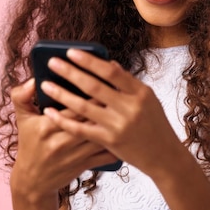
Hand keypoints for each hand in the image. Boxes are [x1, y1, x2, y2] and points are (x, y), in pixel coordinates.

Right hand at [9, 78, 115, 201]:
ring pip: (100, 136)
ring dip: (114, 124)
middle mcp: (61, 141)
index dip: (91, 94)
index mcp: (47, 126)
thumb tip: (34, 80)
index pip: (73, 106)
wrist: (32, 181)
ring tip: (125, 110)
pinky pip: (106, 155)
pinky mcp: (84, 166)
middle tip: (119, 93)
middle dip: (106, 106)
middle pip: (90, 119)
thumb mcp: (22, 119)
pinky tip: (126, 134)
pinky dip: (117, 145)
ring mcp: (74, 155)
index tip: (104, 82)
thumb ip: (22, 96)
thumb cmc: (29, 144)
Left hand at [40, 49, 187, 177]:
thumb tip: (108, 64)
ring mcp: (119, 125)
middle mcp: (130, 108)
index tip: (71, 52)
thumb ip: (128, 82)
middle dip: (70, 73)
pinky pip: (81, 129)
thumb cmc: (155, 124)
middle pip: (94, 87)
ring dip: (62, 95)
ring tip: (45, 85)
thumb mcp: (149, 99)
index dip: (89, 61)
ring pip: (84, 107)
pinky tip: (50, 112)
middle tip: (52, 62)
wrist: (164, 156)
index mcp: (141, 93)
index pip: (112, 72)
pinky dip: (64, 120)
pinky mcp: (109, 142)